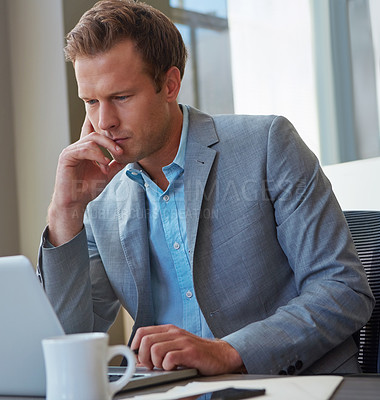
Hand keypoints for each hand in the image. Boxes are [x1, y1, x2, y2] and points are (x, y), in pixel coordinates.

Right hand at [47, 116, 125, 245]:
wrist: (76, 202)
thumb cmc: (88, 189)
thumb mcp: (107, 174)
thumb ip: (116, 165)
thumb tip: (128, 157)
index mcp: (86, 150)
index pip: (96, 135)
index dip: (108, 134)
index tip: (122, 142)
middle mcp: (77, 148)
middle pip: (96, 135)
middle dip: (110, 142)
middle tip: (120, 151)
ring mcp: (71, 151)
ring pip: (90, 140)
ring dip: (103, 150)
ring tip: (108, 163)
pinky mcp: (66, 157)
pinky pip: (82, 149)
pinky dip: (95, 154)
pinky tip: (103, 163)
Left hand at [130, 324, 244, 375]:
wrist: (221, 355)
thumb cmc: (197, 354)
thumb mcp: (176, 347)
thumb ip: (160, 351)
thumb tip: (141, 362)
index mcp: (169, 330)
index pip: (143, 331)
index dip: (135, 345)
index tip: (137, 356)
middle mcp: (175, 333)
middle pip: (146, 340)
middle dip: (144, 357)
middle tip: (152, 366)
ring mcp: (183, 341)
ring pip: (155, 349)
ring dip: (156, 363)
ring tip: (163, 368)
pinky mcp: (190, 352)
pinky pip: (170, 358)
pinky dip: (168, 367)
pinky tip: (174, 369)